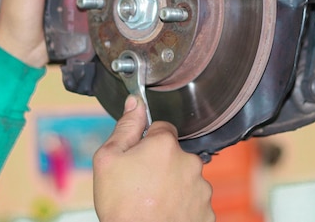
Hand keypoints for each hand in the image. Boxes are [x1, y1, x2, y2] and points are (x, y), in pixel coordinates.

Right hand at [93, 96, 214, 221]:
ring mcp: (201, 188)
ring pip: (185, 177)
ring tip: (152, 201)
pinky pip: (193, 201)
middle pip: (175, 154)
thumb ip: (125, 127)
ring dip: (173, 185)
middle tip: (141, 183)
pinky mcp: (206, 211)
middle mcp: (190, 162)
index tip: (138, 157)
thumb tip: (135, 103)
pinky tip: (165, 213)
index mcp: (166, 145)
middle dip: (161, 164)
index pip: (161, 128)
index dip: (146, 141)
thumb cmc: (122, 205)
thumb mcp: (108, 159)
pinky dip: (182, 206)